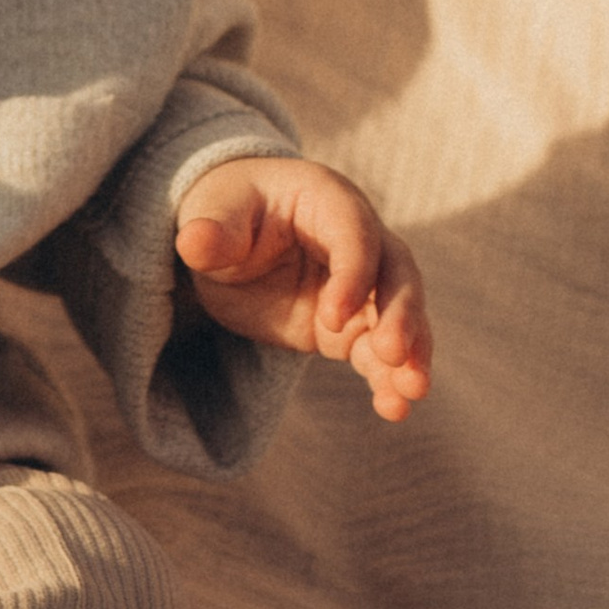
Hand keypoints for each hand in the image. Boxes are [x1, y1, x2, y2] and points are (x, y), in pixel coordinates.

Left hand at [174, 156, 430, 420]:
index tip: (332, 319)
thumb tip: (195, 242)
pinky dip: (390, 379)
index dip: (352, 275)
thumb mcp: (210, 214)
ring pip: (402, 315)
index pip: (355, 234)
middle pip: (397, 273)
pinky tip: (394, 408)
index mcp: (328, 200)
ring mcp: (362, 286)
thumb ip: (210, 231)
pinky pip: (380, 352)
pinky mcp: (352, 327)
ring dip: (413, 352)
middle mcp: (360, 240)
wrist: (230, 239)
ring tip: (412, 392)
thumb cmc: (227, 212)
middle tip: (392, 354)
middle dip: (401, 314)